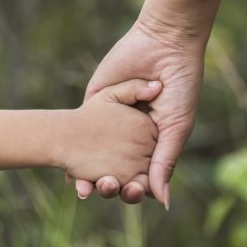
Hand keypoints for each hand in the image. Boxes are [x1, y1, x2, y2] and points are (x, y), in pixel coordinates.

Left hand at [76, 0, 221, 206]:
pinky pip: (81, 126)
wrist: (165, 44)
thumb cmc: (180, 86)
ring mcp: (110, 118)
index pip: (138, 173)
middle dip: (108, 183)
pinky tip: (67, 162)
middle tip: (105, 190)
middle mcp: (130, 134)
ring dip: (86, 171)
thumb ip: (164, 163)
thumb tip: (161, 202)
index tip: (128, 196)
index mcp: (152, 142)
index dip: (132, 188)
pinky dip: (72, 145)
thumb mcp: (175, 127)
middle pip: (114, 167)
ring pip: (93, 153)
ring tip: (83, 186)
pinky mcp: (94, 100)